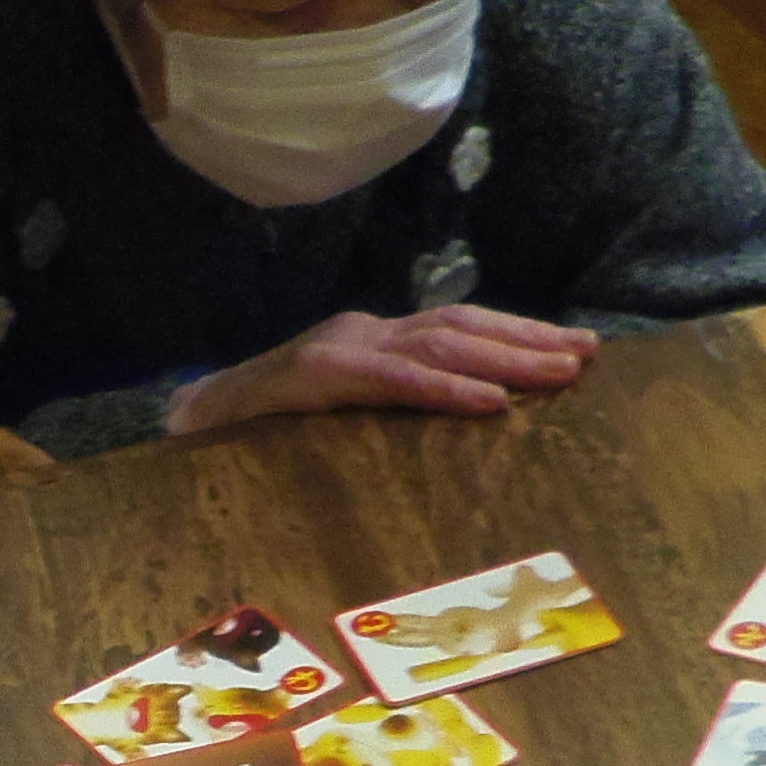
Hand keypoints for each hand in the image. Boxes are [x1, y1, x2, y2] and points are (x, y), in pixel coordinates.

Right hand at [165, 307, 597, 437]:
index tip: (573, 353)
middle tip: (587, 357)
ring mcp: (336, 350)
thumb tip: (470, 429)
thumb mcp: (340, 422)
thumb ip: (390, 416)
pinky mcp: (313, 377)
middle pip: (460, 326)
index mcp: (370, 344)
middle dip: (528, 341)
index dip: (516, 337)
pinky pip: (390, 381)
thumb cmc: (259, 439)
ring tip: (557, 373)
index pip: (455, 329)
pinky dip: (443, 389)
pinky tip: (488, 400)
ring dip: (505, 359)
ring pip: (436, 344)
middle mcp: (360, 335)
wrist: (178, 430)